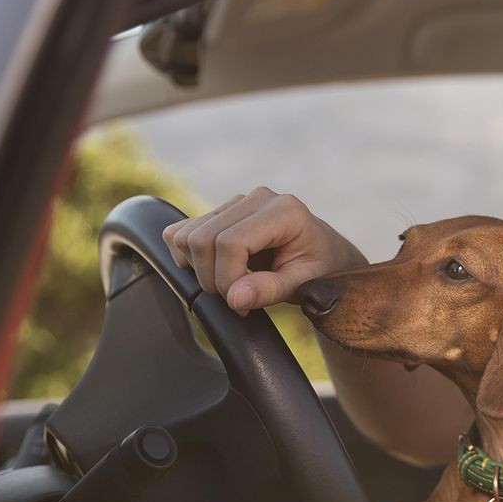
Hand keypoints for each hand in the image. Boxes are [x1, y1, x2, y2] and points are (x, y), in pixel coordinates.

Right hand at [161, 186, 365, 314]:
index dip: (227, 278)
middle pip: (202, 238)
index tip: (240, 302)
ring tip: (229, 284)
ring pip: (185, 235)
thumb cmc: (317, 269)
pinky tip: (215, 270)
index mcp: (284, 211)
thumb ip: (270, 290)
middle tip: (235, 297)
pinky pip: (179, 232)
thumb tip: (234, 298)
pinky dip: (188, 258)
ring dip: (198, 269)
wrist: (323, 255)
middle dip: (211, 278)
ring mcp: (236, 202)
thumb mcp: (302, 285)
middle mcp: (257, 199)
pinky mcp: (219, 212)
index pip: (231, 242)